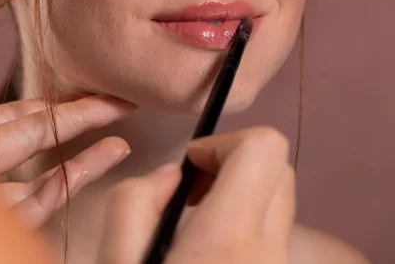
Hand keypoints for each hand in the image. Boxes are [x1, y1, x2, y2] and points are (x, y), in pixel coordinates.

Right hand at [100, 127, 293, 263]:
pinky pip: (273, 233)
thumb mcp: (116, 255)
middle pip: (278, 167)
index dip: (223, 141)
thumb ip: (135, 198)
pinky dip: (246, 225)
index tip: (191, 164)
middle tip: (192, 190)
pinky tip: (209, 252)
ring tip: (196, 225)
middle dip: (233, 164)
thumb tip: (170, 176)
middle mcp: (267, 250)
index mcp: (227, 236)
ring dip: (240, 195)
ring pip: (278, 201)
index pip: (264, 147)